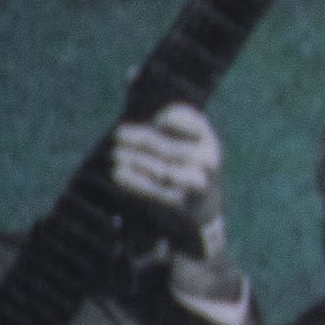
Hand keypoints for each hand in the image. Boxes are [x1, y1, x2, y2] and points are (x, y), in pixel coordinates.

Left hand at [108, 106, 230, 263]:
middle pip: (169, 148)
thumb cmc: (187, 166)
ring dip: (134, 160)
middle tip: (117, 135)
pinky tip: (118, 174)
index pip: (194, 123)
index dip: (172, 118)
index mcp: (209, 141)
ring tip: (115, 155)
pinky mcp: (183, 203)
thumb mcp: (190, 142)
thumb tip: (149, 116)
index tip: (154, 120)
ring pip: (161, 169)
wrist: (205, 207)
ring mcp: (198, 183)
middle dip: (140, 140)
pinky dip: (134, 182)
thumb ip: (175, 124)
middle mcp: (209, 161)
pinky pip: (155, 190)